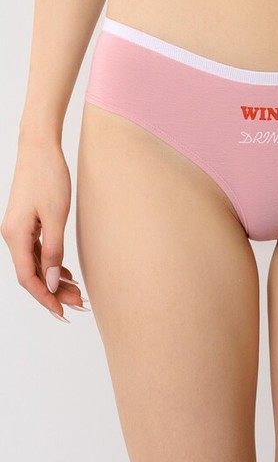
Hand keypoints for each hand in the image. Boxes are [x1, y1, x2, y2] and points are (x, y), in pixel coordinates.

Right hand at [1, 140, 88, 321]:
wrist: (40, 148)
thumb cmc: (49, 177)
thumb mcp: (56, 216)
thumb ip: (54, 250)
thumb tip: (54, 281)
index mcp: (16, 236)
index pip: (28, 278)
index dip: (45, 298)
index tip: (62, 313)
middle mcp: (13, 235)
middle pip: (33, 274)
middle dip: (55, 292)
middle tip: (80, 304)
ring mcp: (19, 229)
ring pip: (37, 264)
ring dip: (56, 279)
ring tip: (78, 293)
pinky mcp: (28, 222)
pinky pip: (38, 251)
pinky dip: (53, 264)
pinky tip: (68, 273)